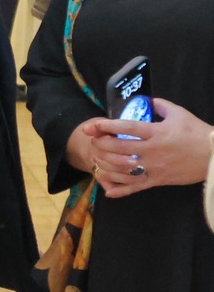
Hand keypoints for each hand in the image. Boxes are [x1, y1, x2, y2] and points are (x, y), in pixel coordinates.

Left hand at [81, 100, 213, 197]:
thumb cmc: (197, 133)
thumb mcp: (180, 114)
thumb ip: (161, 105)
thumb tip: (147, 100)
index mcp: (157, 133)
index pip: (127, 128)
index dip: (108, 126)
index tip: (93, 125)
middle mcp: (152, 150)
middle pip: (119, 148)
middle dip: (101, 144)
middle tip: (93, 141)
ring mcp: (154, 167)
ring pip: (123, 169)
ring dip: (106, 165)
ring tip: (96, 159)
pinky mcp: (158, 180)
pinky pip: (136, 187)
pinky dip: (121, 190)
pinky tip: (108, 191)